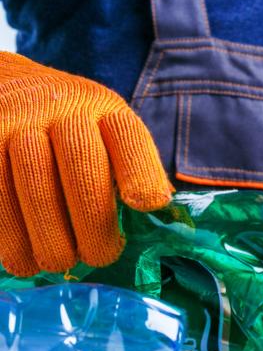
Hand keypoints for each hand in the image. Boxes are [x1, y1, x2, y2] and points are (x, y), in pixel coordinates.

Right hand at [0, 52, 171, 275]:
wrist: (11, 88)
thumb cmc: (70, 126)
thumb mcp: (106, 132)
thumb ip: (130, 167)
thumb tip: (158, 212)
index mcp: (104, 110)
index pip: (126, 136)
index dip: (140, 171)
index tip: (148, 204)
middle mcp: (62, 110)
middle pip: (82, 165)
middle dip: (93, 221)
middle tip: (101, 257)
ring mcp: (15, 122)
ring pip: (32, 184)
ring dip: (47, 236)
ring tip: (59, 263)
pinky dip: (7, 236)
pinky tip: (21, 260)